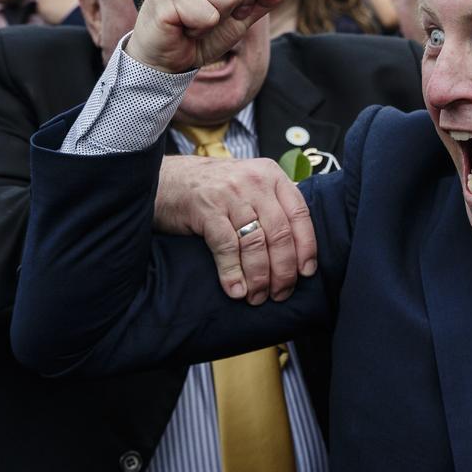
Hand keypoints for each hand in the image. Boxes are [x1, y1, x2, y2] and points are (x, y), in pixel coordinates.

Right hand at [126, 0, 283, 72]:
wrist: (166, 59)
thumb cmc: (203, 29)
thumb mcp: (245, 12)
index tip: (223, 4)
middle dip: (231, 6)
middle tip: (205, 12)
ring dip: (214, 18)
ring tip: (192, 18)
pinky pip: (207, 16)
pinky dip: (199, 29)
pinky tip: (182, 25)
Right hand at [153, 155, 316, 304]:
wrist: (165, 179)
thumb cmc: (211, 188)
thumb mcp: (248, 183)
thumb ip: (273, 203)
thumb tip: (299, 244)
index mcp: (270, 174)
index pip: (299, 214)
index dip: (306, 247)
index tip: (305, 273)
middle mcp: (254, 181)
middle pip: (280, 233)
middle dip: (283, 270)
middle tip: (281, 293)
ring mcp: (230, 194)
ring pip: (256, 243)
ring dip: (259, 276)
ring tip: (257, 297)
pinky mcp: (206, 209)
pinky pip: (226, 246)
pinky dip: (233, 272)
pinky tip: (235, 290)